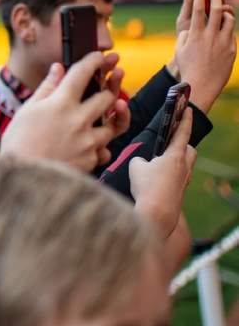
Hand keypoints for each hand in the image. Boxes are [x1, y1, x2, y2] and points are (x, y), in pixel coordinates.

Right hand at [0, 52, 127, 172]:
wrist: (23, 180)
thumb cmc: (19, 143)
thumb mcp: (28, 110)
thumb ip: (47, 88)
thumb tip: (58, 68)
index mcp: (61, 103)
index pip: (83, 72)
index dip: (95, 60)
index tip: (101, 56)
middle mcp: (79, 119)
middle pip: (108, 97)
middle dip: (111, 88)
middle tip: (110, 84)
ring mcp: (88, 141)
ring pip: (112, 125)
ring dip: (110, 119)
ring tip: (105, 115)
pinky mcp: (91, 161)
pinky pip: (104, 150)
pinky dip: (99, 147)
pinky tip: (90, 144)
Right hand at [129, 108, 195, 238]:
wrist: (155, 216)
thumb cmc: (146, 188)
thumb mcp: (135, 166)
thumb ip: (139, 159)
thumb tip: (141, 163)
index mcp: (175, 156)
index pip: (183, 132)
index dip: (185, 119)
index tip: (188, 108)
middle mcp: (184, 168)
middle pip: (190, 151)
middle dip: (183, 145)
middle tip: (169, 143)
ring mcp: (183, 182)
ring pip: (186, 166)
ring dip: (178, 162)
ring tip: (160, 163)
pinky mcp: (179, 194)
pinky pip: (178, 180)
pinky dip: (171, 176)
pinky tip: (157, 181)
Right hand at [175, 0, 235, 112]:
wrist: (201, 86)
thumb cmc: (187, 67)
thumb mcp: (180, 49)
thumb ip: (185, 34)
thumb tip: (192, 26)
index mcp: (195, 34)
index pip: (197, 7)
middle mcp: (210, 36)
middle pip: (216, 8)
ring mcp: (223, 42)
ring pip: (228, 18)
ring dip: (224, 12)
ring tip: (220, 13)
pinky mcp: (232, 50)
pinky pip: (231, 32)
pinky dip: (227, 28)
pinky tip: (223, 31)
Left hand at [175, 0, 234, 36]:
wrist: (189, 59)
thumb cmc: (185, 37)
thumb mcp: (184, 20)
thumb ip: (188, 4)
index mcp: (199, 6)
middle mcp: (210, 10)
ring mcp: (218, 18)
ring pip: (223, 3)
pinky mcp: (225, 28)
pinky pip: (229, 16)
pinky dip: (227, 11)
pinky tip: (222, 10)